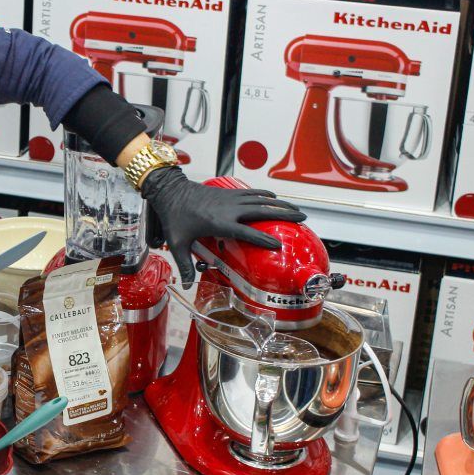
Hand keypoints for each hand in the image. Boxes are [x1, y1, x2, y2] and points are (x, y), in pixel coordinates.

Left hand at [142, 167, 306, 286]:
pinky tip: (274, 198)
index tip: (279, 245)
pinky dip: (265, 195)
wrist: (170, 191)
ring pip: (260, 199)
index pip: (246, 232)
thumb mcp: (176, 243)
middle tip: (302, 218)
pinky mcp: (229, 192)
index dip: (263, 239)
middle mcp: (229, 209)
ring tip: (296, 209)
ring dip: (279, 203)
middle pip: (262, 210)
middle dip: (284, 214)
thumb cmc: (174, 216)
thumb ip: (183, 264)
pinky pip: (251, 193)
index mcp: (218, 223)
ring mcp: (230, 198)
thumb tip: (187, 284)